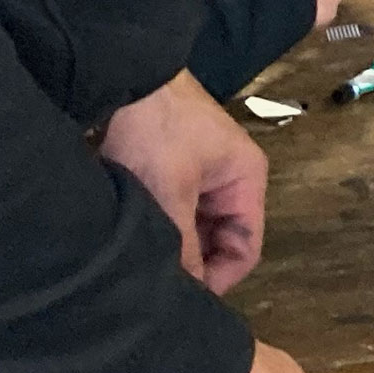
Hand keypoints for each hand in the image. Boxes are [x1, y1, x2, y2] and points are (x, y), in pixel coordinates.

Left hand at [100, 73, 269, 293]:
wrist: (126, 75)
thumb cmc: (156, 131)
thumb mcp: (169, 194)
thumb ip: (181, 247)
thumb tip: (186, 295)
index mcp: (246, 180)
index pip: (247, 247)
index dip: (218, 278)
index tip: (181, 297)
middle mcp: (232, 179)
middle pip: (221, 239)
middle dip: (192, 262)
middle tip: (154, 283)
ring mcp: (204, 173)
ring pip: (195, 226)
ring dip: (172, 243)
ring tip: (140, 260)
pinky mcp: (176, 168)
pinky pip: (177, 210)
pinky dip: (160, 225)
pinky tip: (133, 236)